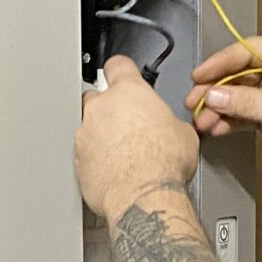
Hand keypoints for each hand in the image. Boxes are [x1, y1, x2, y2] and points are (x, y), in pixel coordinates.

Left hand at [77, 56, 199, 216]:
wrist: (145, 195)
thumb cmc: (163, 164)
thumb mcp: (184, 133)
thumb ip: (169, 121)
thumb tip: (172, 128)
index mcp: (129, 92)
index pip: (118, 65)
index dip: (122, 71)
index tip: (123, 75)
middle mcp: (101, 108)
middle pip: (97, 96)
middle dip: (109, 108)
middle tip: (127, 125)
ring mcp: (85, 134)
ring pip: (88, 127)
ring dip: (101, 137)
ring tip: (123, 155)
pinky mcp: (77, 160)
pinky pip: (84, 154)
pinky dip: (95, 160)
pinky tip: (113, 172)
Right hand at [190, 35, 261, 184]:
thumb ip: (250, 103)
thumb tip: (216, 94)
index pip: (250, 50)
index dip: (222, 61)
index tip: (201, 75)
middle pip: (241, 72)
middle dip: (216, 87)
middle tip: (195, 101)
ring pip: (240, 95)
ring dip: (220, 107)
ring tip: (202, 120)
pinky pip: (245, 114)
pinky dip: (229, 121)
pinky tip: (216, 128)